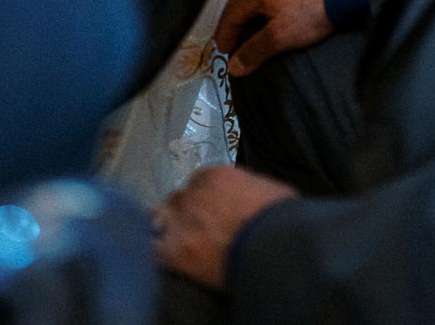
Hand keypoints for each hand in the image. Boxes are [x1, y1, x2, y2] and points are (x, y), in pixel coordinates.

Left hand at [156, 165, 296, 290]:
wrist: (276, 246)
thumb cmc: (279, 219)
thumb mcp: (268, 190)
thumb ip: (247, 187)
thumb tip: (248, 197)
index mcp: (215, 176)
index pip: (195, 183)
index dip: (200, 199)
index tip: (206, 211)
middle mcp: (193, 194)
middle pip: (176, 201)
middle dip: (182, 214)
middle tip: (193, 229)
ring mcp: (182, 222)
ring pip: (158, 221)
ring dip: (165, 230)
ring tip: (175, 243)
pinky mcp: (177, 252)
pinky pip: (155, 250)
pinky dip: (159, 254)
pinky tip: (167, 259)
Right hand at [215, 0, 332, 76]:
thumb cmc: (311, 14)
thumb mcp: (279, 37)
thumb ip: (254, 51)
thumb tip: (234, 66)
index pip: (231, 13)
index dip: (224, 34)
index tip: (224, 51)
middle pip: (241, 0)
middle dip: (232, 22)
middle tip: (230, 42)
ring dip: (249, 13)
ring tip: (249, 30)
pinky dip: (267, 6)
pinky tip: (274, 15)